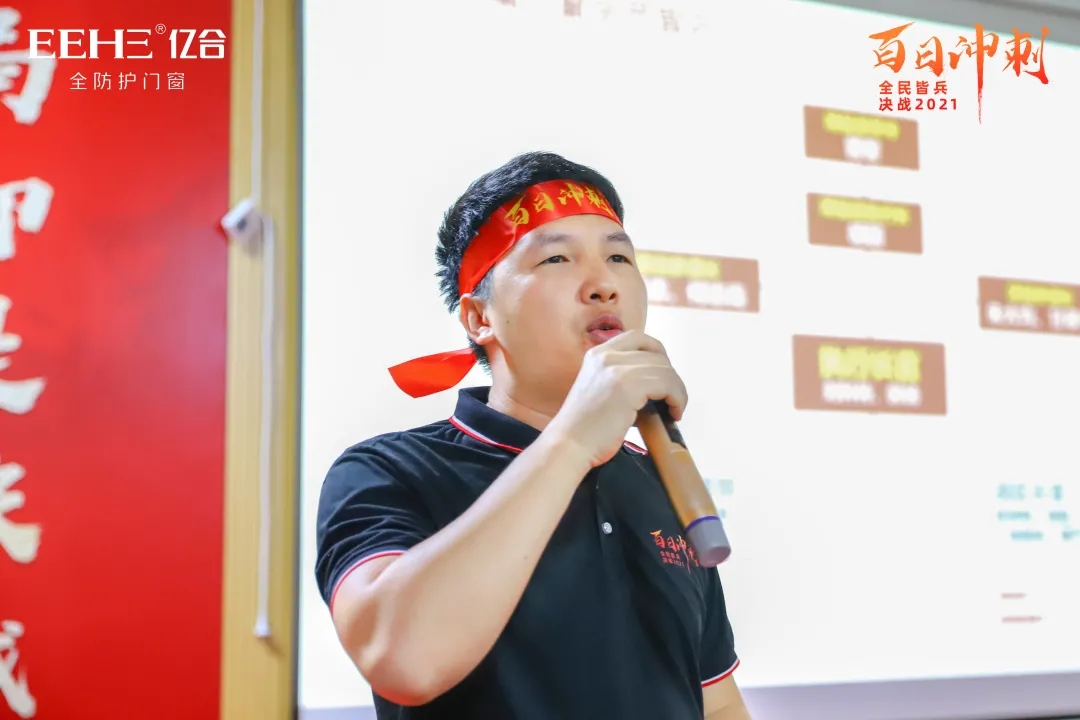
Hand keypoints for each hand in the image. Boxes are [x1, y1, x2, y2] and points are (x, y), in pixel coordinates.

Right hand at [546, 330, 686, 466]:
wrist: (569, 444)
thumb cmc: (585, 427)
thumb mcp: (599, 388)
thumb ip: (621, 376)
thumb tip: (657, 380)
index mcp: (597, 353)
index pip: (638, 337)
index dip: (658, 353)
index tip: (664, 374)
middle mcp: (606, 355)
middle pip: (656, 354)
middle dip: (671, 376)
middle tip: (672, 398)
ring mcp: (616, 369)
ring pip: (665, 370)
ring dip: (677, 390)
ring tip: (674, 409)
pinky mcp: (628, 386)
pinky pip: (668, 384)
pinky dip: (678, 399)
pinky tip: (673, 413)